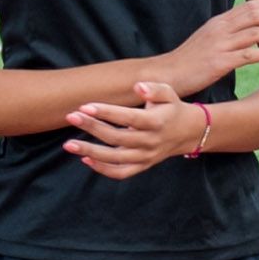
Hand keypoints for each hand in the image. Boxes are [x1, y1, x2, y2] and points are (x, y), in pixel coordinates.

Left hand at [64, 79, 202, 176]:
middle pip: (116, 137)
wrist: (189, 132)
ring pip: (115, 158)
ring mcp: (146, 156)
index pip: (129, 118)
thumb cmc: (172, 109)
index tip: (85, 106)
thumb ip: (155, 88)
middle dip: (91, 127)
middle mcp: (151, 141)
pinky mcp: (143, 165)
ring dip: (90, 151)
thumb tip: (138, 86)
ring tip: (68, 144)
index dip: (107, 113)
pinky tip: (85, 159)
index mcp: (157, 122)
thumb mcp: (169, 94)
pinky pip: (121, 173)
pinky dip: (102, 169)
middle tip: (71, 116)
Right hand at [159, 0, 258, 92]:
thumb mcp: (210, 39)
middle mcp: (221, 29)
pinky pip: (246, 56)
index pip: (250, 7)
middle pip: (255, 15)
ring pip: (255, 33)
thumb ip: (229, 31)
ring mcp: (220, 45)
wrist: (166, 74)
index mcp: (220, 22)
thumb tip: (250, 27)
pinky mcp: (218, 63)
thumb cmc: (190, 59)